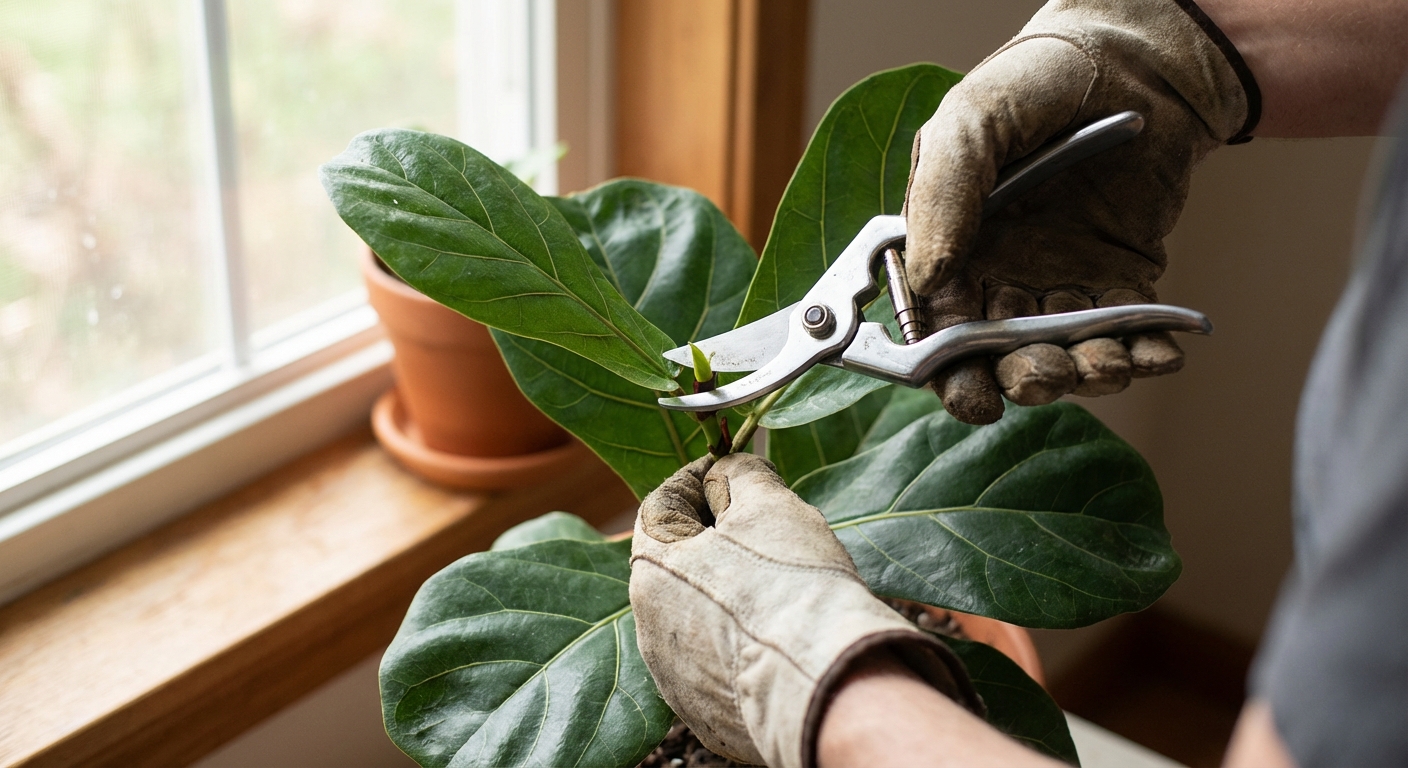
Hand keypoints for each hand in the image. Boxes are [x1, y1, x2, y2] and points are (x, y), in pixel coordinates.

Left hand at [629, 455, 981, 767]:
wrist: (826, 685)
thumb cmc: (792, 584)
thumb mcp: (767, 504)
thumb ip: (739, 473)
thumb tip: (729, 468)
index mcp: (650, 569)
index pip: (662, 504)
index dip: (700, 477)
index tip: (734, 468)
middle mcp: (648, 628)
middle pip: (680, 563)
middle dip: (719, 538)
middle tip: (766, 525)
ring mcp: (674, 679)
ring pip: (700, 616)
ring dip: (731, 593)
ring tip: (782, 584)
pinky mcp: (706, 715)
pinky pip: (721, 664)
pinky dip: (744, 643)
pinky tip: (782, 634)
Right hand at [904, 0, 1258, 423]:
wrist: (1137, 60)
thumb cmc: (1037, 80)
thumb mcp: (969, 123)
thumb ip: (941, 199)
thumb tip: (927, 280)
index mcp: (948, 246)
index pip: (935, 327)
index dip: (947, 369)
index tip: (967, 389)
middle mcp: (999, 273)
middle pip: (997, 356)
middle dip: (1016, 379)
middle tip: (1036, 376)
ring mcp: (1060, 280)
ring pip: (1061, 353)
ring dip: (1080, 373)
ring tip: (1100, 364)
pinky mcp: (1120, 278)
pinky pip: (1126, 332)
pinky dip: (1143, 353)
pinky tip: (1154, 354)